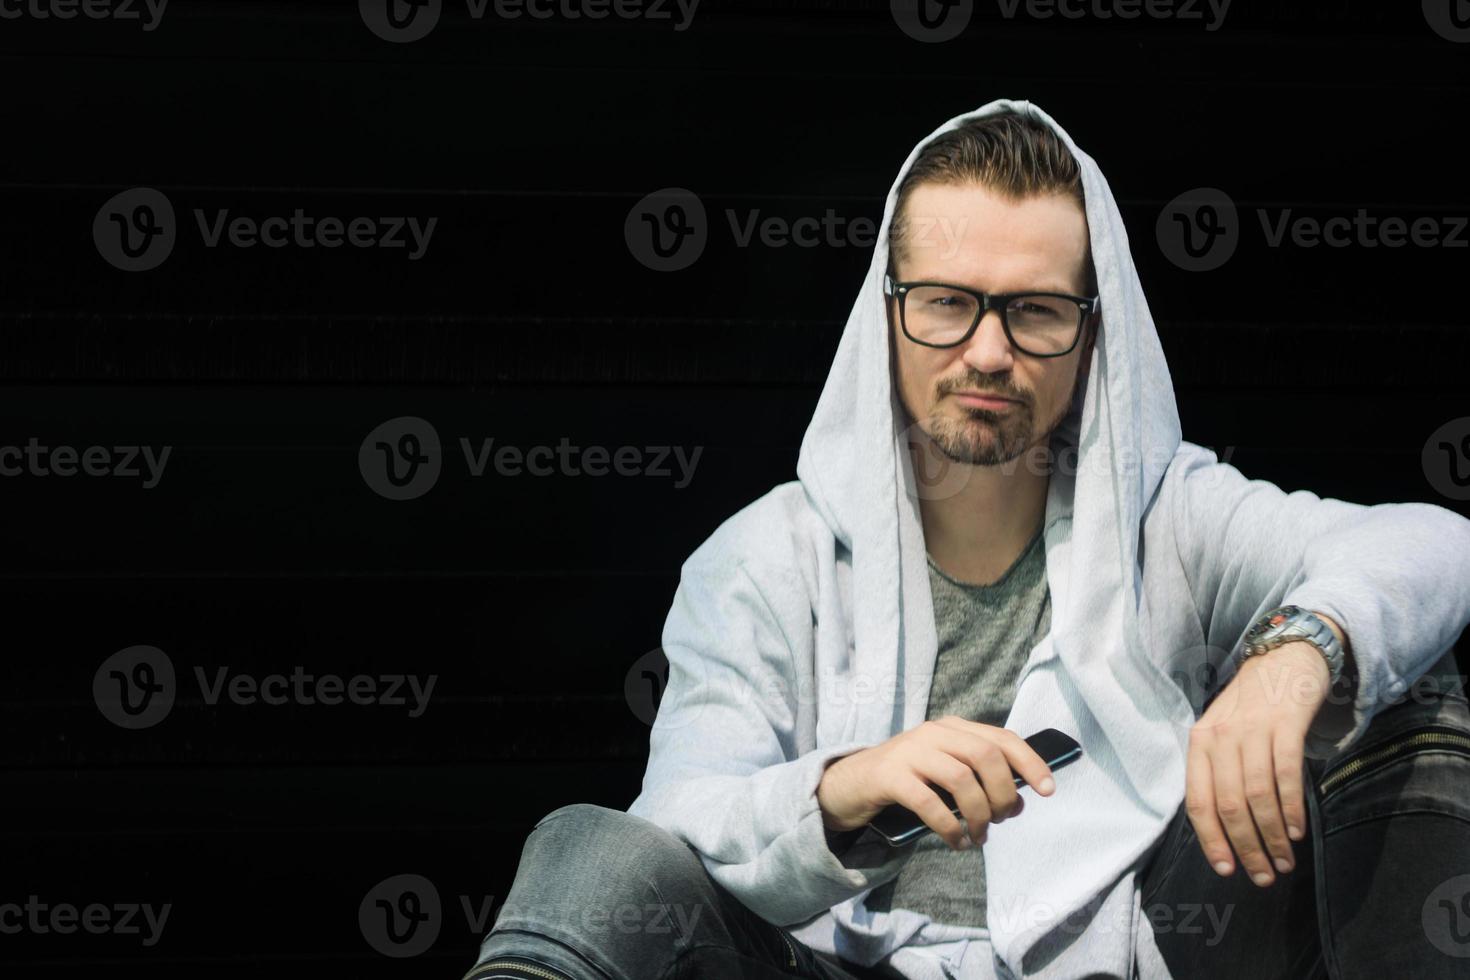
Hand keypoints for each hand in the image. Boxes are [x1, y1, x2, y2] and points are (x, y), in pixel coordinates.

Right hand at [816, 716, 1055, 850]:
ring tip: (978, 837)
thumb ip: (977, 778)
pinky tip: (955, 841)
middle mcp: (933, 733)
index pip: (1002, 738)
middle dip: (1002, 793)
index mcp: (952, 728)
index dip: (1030, 763)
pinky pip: (929, 802)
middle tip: (1001, 820)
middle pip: (985, 756)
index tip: (1048, 790)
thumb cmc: (906, 781)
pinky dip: (949, 827)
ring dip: (978, 814)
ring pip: (961, 778)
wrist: (849, 784)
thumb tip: (1017, 802)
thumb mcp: (944, 771)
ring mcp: (910, 752)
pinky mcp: (890, 776)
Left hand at [1185, 641, 1331, 886]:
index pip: (1197, 801)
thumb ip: (1219, 773)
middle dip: (1246, 847)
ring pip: (1257, 796)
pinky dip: (1291, 809)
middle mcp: (1220, 736)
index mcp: (1199, 742)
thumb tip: (1224, 829)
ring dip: (1272, 836)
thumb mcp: (1223, 734)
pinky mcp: (1285, 724)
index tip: (1226, 870)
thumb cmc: (1253, 706)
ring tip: (1285, 861)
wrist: (1284, 657)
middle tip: (1263, 876)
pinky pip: (1286, 775)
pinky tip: (1297, 831)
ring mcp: (1252, 729)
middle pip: (1229, 805)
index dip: (1211, 840)